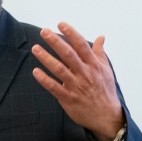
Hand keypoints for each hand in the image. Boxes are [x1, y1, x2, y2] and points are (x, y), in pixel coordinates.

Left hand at [31, 22, 124, 140]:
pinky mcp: (68, 98)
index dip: (71, 33)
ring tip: (35, 48)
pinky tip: (35, 72)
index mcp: (93, 65)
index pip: (81, 45)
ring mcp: (76, 86)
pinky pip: (54, 87)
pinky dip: (44, 79)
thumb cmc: (105, 91)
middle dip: (55, 42)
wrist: (106, 116)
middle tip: (44, 32)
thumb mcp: (106, 70)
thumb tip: (101, 37)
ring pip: (59, 69)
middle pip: (68, 54)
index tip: (61, 24)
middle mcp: (84, 73)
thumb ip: (100, 53)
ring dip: (46, 58)